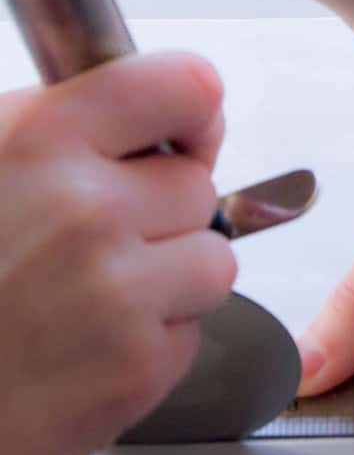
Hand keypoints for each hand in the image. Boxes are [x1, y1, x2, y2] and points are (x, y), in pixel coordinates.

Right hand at [0, 51, 235, 454]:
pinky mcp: (135, 368)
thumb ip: (53, 129)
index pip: (187, 87)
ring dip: (168, 281)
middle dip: (161, 214)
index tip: (180, 135)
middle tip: (94, 246)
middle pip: (198, 185)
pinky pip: (191, 333)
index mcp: (39, 140)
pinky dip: (151, 344)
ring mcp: (116, 291)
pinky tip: (83, 350)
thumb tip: (141, 112)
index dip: (193, 115)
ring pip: (213, 260)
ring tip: (89, 301)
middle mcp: (85, 209)